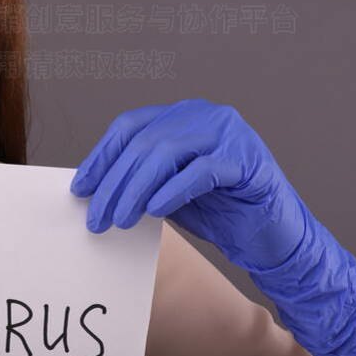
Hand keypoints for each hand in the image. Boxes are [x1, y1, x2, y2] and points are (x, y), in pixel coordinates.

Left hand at [69, 97, 355, 355]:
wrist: (274, 240)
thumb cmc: (220, 214)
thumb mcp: (168, 192)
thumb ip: (139, 179)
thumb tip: (93, 188)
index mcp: (183, 116)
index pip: (130, 126)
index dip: (102, 156)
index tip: (80, 188)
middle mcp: (204, 115)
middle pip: (144, 141)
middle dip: (114, 182)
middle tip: (96, 217)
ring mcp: (229, 133)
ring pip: (167, 152)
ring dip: (136, 189)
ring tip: (120, 219)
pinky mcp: (247, 160)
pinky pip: (200, 170)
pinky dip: (172, 190)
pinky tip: (154, 211)